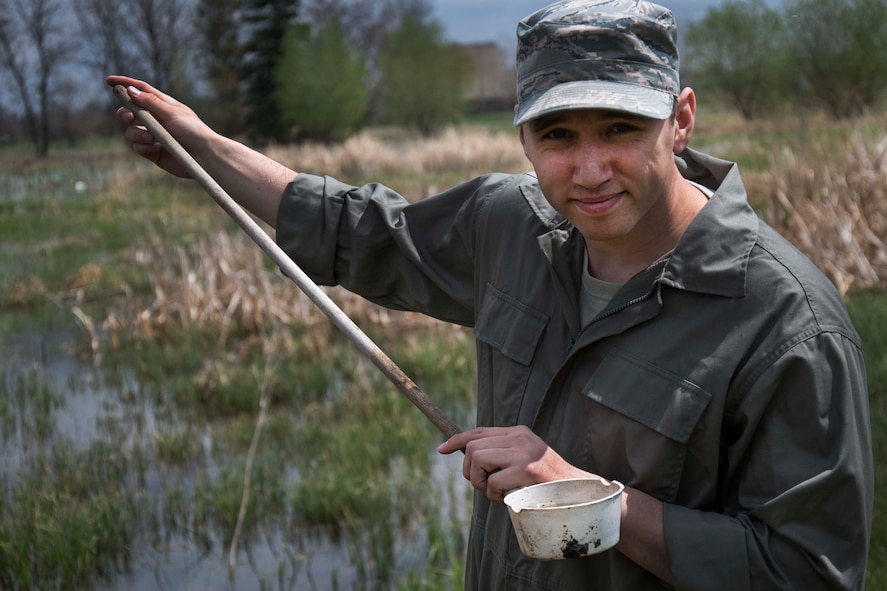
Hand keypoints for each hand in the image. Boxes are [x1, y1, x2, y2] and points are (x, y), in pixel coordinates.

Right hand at [105, 76, 212, 178]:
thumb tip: (130, 90)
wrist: (204, 157)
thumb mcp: (171, 112)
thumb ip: (150, 102)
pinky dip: (142, 147)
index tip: (108, 81)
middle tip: (130, 118)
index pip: (140, 91)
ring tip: (153, 140)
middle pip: (129, 112)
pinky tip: (155, 148)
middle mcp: (156, 120)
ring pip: (131, 131)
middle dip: (125, 114)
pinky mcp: (153, 152)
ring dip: (137, 134)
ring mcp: (153, 136)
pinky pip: (137, 147)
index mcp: (162, 106)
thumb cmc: (193, 131)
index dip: (124, 85)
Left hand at [438, 425, 593, 502]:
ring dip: (480, 482)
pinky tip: (506, 500)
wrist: (578, 495)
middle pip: (472, 446)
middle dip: (470, 470)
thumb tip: (469, 458)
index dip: (456, 440)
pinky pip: (491, 482)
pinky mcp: (526, 470)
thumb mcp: (524, 460)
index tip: (441, 449)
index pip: (478, 431)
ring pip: (477, 459)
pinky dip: (492, 496)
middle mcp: (519, 438)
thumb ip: (502, 454)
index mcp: (518, 432)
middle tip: (484, 486)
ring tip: (495, 493)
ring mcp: (523, 453)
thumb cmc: (546, 484)